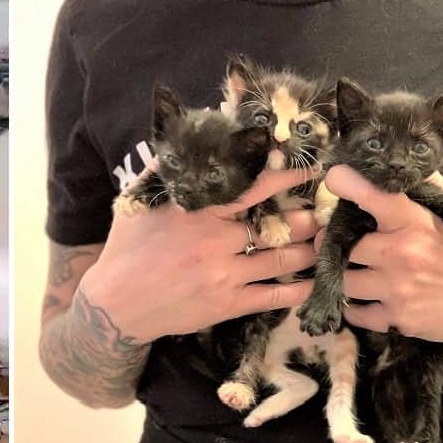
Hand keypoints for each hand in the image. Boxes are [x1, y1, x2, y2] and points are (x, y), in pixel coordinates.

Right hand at [80, 160, 321, 344]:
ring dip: (310, 251)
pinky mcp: (227, 305)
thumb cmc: (127, 249)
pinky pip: (274, 297)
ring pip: (284, 260)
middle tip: (327, 213)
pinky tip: (311, 282)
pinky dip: (298, 289)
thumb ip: (163, 170)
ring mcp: (225, 276)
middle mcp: (217, 242)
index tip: (314, 170)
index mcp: (200, 212)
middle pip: (280, 226)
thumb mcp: (139, 203)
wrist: (115, 305)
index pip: (256, 188)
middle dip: (309, 219)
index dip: (289, 176)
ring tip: (324, 243)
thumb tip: (181, 137)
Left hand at [324, 165, 442, 346]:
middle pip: (344, 245)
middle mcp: (403, 252)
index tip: (335, 180)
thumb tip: (412, 166)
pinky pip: (355, 313)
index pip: (377, 197)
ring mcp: (398, 287)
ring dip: (346, 278)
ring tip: (355, 273)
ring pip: (345, 280)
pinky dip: (355, 308)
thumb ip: (429, 192)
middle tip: (338, 245)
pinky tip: (366, 300)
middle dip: (335, 245)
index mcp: (416, 223)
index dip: (349, 185)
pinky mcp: (397, 318)